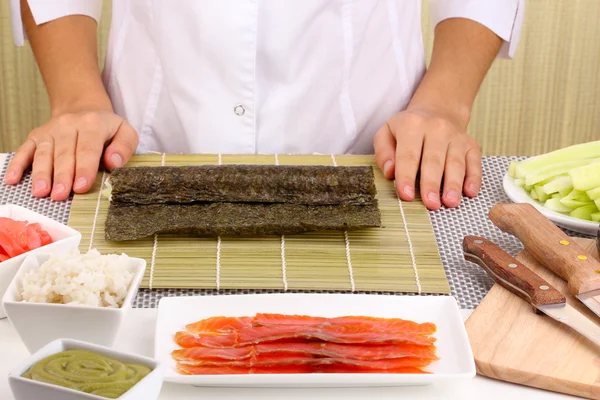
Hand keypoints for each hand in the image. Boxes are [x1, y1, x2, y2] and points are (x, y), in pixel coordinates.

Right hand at [4, 110, 138, 200]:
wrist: (84, 109)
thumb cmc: (107, 129)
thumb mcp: (125, 132)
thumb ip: (124, 147)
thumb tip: (113, 162)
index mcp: (92, 124)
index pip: (87, 149)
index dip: (84, 169)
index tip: (81, 187)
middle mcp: (68, 125)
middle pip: (64, 154)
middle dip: (62, 176)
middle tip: (61, 195)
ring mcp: (50, 130)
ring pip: (44, 153)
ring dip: (41, 174)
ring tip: (41, 192)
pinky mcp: (36, 136)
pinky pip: (25, 150)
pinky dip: (17, 164)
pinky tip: (12, 179)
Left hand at [374, 106, 481, 209]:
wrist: (438, 110)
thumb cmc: (408, 128)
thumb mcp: (387, 132)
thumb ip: (384, 152)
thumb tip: (390, 172)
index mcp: (412, 126)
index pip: (408, 155)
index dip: (406, 176)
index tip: (406, 195)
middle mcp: (437, 129)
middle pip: (433, 161)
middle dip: (432, 184)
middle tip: (431, 204)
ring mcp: (456, 136)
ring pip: (456, 163)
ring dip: (454, 184)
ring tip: (450, 202)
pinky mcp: (471, 144)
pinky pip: (474, 162)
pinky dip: (474, 178)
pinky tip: (470, 192)